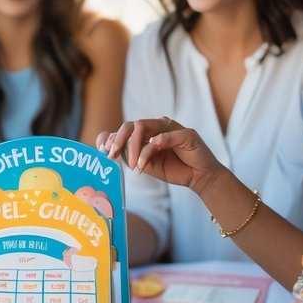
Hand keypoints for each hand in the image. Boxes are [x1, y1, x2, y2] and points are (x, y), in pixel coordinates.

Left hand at [99, 118, 222, 194]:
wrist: (200, 178)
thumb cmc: (175, 169)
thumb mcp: (148, 165)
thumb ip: (133, 157)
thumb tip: (112, 152)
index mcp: (148, 133)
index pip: (126, 128)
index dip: (111, 136)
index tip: (102, 150)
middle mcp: (158, 127)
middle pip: (131, 124)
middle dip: (118, 139)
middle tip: (111, 155)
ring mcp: (172, 128)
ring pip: (143, 126)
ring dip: (134, 146)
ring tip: (133, 166)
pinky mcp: (186, 134)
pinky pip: (164, 136)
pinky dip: (152, 148)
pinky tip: (143, 162)